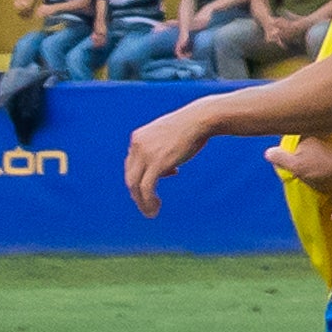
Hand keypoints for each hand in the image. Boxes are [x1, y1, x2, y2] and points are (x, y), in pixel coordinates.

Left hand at [123, 101, 220, 216]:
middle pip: (130, 176)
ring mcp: (145, 154)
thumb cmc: (191, 127)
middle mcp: (137, 145)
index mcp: (138, 137)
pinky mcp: (157, 163)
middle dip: (137, 193)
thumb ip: (163, 150)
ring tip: (151, 212)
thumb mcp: (170, 137)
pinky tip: (155, 208)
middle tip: (147, 204)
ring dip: (141, 202)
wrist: (200, 119)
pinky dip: (148, 201)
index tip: (163, 179)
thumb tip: (167, 170)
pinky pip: (146, 188)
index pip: (132, 164)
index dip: (143, 176)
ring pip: (135, 185)